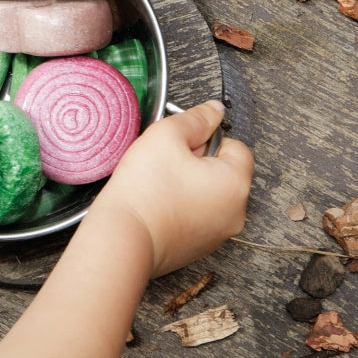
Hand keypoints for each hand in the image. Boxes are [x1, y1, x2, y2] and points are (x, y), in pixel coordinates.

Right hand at [90, 101, 252, 277]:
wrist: (122, 239)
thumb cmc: (144, 192)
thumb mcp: (167, 135)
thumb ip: (196, 117)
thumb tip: (214, 110)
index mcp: (236, 184)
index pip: (236, 146)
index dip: (206, 138)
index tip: (182, 145)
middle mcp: (235, 212)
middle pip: (224, 171)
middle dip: (198, 162)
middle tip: (168, 164)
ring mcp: (218, 234)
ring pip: (210, 194)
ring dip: (190, 184)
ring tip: (160, 185)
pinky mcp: (198, 247)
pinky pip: (197, 215)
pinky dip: (182, 207)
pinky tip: (159, 204)